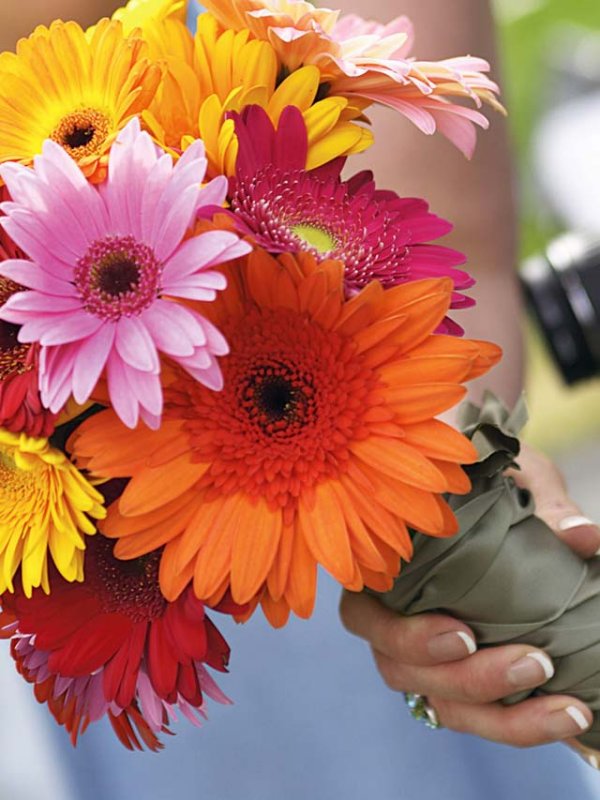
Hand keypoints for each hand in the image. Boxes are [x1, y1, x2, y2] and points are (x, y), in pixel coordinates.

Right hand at [339, 444, 599, 746]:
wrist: (503, 501)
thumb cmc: (488, 481)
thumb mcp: (511, 477)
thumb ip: (540, 500)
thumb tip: (581, 534)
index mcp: (382, 571)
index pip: (364, 617)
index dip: (406, 638)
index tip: (463, 634)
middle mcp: (393, 621)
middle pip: (405, 673)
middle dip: (470, 680)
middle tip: (536, 663)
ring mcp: (427, 655)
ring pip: (444, 705)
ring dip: (505, 718)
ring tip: (568, 708)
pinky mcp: (464, 677)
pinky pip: (480, 717)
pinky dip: (523, 725)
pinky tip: (571, 718)